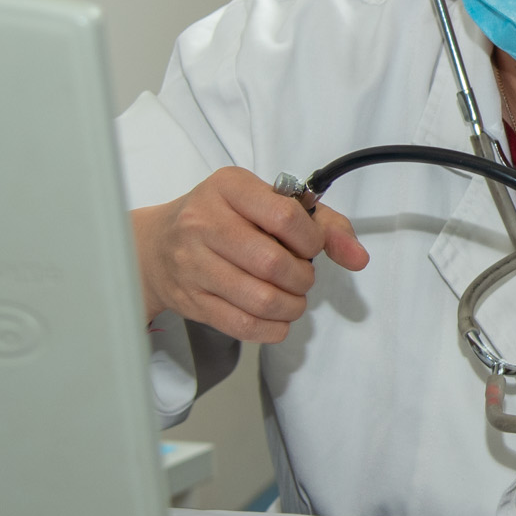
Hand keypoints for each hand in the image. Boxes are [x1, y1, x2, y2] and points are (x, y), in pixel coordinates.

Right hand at [131, 167, 366, 341]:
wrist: (156, 245)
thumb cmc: (222, 219)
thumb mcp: (266, 203)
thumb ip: (322, 223)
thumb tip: (358, 257)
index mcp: (229, 187)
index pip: (286, 217)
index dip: (311, 240)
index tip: (310, 247)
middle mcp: (204, 222)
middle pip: (274, 263)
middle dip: (302, 277)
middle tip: (301, 276)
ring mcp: (193, 263)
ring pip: (261, 299)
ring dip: (291, 306)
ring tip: (292, 297)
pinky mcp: (191, 299)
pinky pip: (243, 325)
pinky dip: (273, 328)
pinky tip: (277, 317)